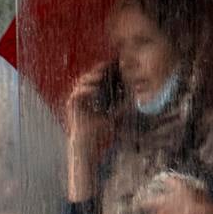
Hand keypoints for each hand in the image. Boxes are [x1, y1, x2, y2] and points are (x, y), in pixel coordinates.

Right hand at [64, 65, 114, 201]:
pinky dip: (85, 90)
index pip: (102, 80)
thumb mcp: (120, 117)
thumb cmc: (105, 136)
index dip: (108, 72)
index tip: (116, 66)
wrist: (91, 148)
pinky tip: (94, 89)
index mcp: (97, 99)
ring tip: (100, 75)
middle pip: (91, 78)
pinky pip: (77, 94)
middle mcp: (86, 98)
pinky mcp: (72, 107)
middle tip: (108, 65)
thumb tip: (140, 98)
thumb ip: (127, 107)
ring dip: (91, 78)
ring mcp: (78, 102)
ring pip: (83, 83)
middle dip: (99, 71)